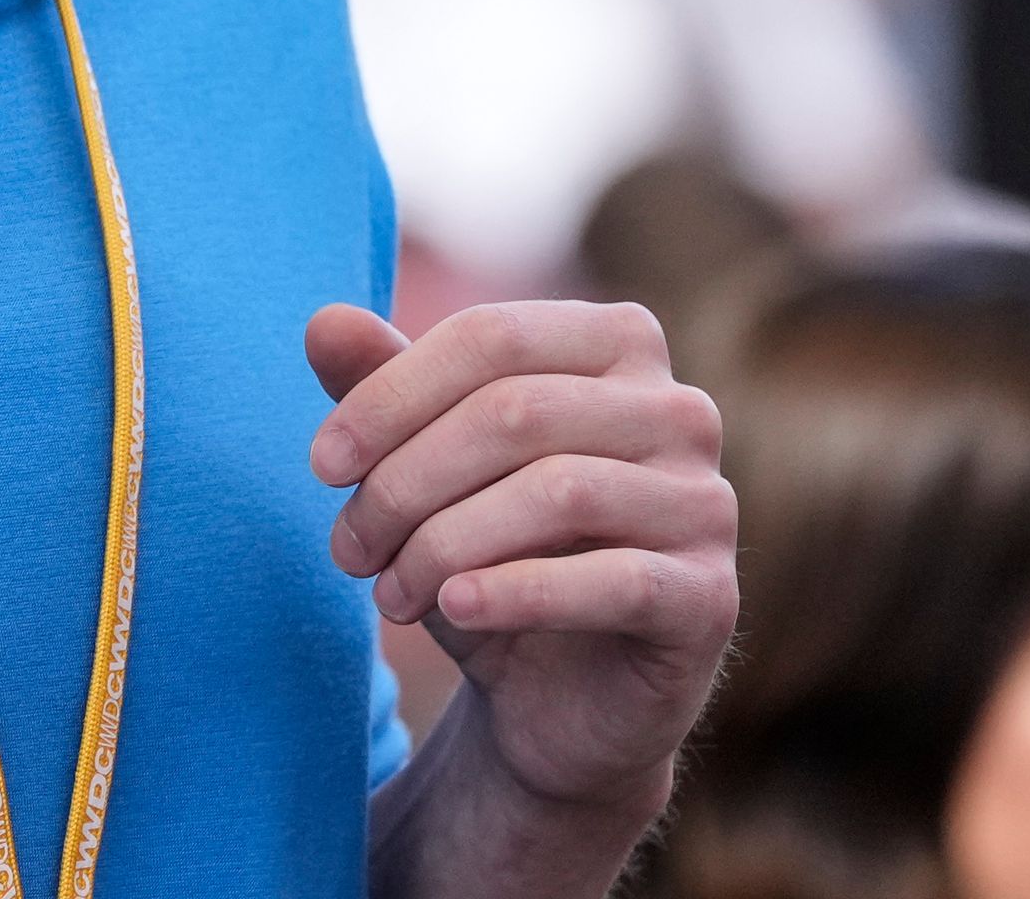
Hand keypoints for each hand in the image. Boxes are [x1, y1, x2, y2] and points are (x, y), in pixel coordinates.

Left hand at [310, 301, 734, 826]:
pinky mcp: (708, 598)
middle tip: (348, 549)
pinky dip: (515, 591)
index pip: (491, 336)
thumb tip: (323, 323)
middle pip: (515, 412)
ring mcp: (705, 503)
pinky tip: (453, 607)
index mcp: (619, 345)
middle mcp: (679, 410)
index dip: (390, 396)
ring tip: (388, 595)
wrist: (560, 707)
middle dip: (406, 482)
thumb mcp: (428, 475)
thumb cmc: (494, 560)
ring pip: (556, 491)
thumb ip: (383, 391)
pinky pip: (611, 580)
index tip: (321, 464)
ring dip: (443, 545)